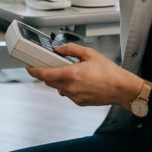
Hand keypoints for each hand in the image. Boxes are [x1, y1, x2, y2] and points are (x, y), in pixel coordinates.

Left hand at [26, 43, 142, 108]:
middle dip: (47, 74)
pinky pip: (68, 94)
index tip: (29, 67)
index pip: (45, 74)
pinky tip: (80, 81)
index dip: (34, 71)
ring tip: (71, 73)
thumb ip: (71, 50)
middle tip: (51, 65)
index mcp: (71, 74)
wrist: (121, 88)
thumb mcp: (89, 54)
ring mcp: (74, 97)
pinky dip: (69, 87)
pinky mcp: (79, 102)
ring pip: (58, 88)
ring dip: (59, 81)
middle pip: (49, 82)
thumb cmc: (109, 72)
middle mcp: (70, 87)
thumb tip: (58, 49)